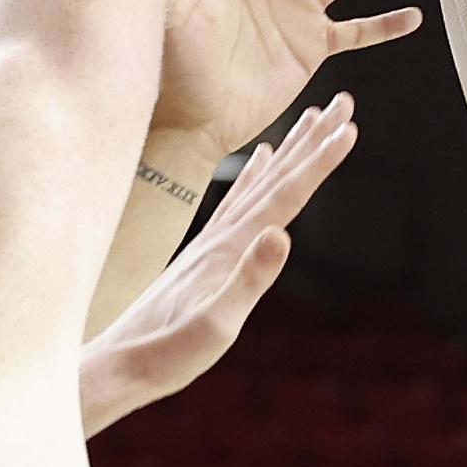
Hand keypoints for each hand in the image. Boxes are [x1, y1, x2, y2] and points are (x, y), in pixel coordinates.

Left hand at [85, 100, 358, 432]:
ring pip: (259, 180)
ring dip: (289, 148)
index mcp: (231, 246)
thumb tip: (282, 234)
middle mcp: (222, 233)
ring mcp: (211, 240)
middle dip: (313, 139)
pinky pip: (237, 199)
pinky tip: (259, 159)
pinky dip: (253, 174)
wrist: (116, 363)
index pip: (286, 195)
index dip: (321, 162)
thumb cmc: (165, 352)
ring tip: (312, 118)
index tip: (350, 127)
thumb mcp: (216, 326)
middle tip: (345, 102)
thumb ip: (248, 279)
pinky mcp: (203, 252)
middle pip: (277, 176)